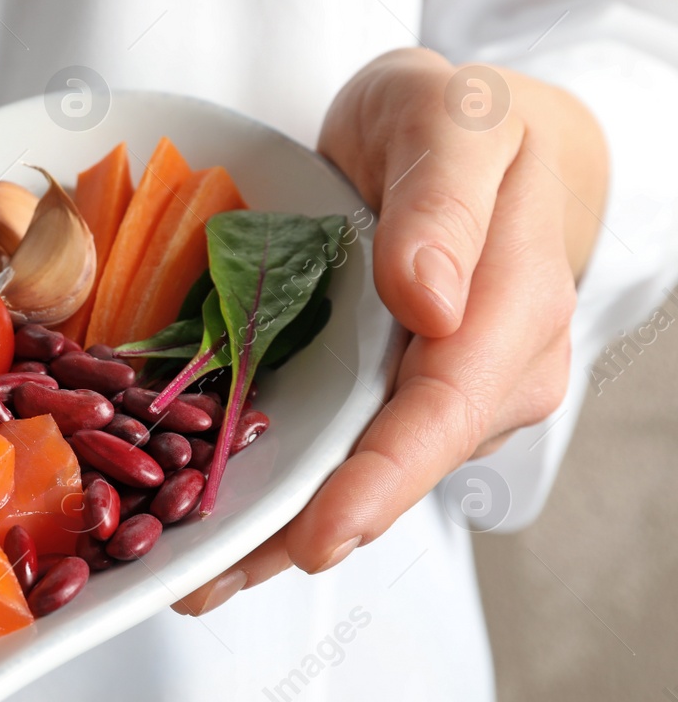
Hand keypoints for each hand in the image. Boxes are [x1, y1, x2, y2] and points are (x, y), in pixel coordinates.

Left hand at [173, 47, 608, 614]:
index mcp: (514, 313)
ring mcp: (432, 395)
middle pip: (393, 471)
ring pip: (356, 477)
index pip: (446, 411)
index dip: (381, 481)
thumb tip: (432, 301)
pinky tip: (205, 530)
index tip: (318, 537)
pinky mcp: (383, 396)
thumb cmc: (456, 121)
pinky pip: (331, 452)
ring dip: (273, 533)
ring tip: (185, 576)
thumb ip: (443, 204)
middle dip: (302, 532)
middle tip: (202, 580)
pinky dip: (271, 493)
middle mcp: (484, 376)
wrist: (454, 135)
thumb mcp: (451, 123)